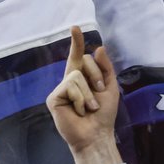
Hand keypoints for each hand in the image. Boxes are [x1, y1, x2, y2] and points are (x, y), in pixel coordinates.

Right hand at [47, 27, 121, 163]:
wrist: (96, 135)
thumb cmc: (103, 115)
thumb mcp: (110, 88)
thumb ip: (105, 68)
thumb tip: (98, 48)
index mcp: (81, 78)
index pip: (78, 56)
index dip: (76, 42)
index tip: (75, 27)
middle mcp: (68, 80)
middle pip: (82, 61)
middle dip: (96, 76)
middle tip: (99, 93)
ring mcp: (60, 89)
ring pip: (76, 75)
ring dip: (88, 93)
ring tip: (89, 107)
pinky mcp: (53, 98)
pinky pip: (69, 87)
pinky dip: (80, 99)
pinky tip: (79, 111)